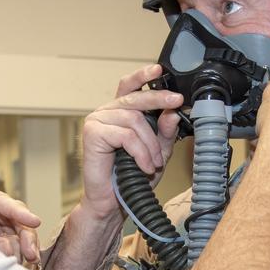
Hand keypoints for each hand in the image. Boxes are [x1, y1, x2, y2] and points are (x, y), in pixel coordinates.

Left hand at [0, 190, 42, 262]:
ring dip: (25, 248)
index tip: (35, 221)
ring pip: (19, 232)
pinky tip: (22, 263)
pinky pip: (14, 245)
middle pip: (15, 217)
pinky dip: (20, 254)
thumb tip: (10, 247)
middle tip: (31, 253)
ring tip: (23, 261)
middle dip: (27, 235)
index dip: (18, 210)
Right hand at [80, 64, 183, 220]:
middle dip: (159, 100)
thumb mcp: (157, 151)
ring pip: (134, 120)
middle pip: (135, 99)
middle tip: (176, 102)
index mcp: (119, 113)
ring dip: (150, 144)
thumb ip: (165, 132)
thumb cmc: (131, 177)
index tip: (158, 69)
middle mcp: (106, 113)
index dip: (142, 76)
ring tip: (153, 162)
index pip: (129, 87)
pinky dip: (140, 152)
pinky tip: (144, 166)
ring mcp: (97, 121)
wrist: (114, 201)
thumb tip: (172, 112)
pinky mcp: (92, 134)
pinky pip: (125, 135)